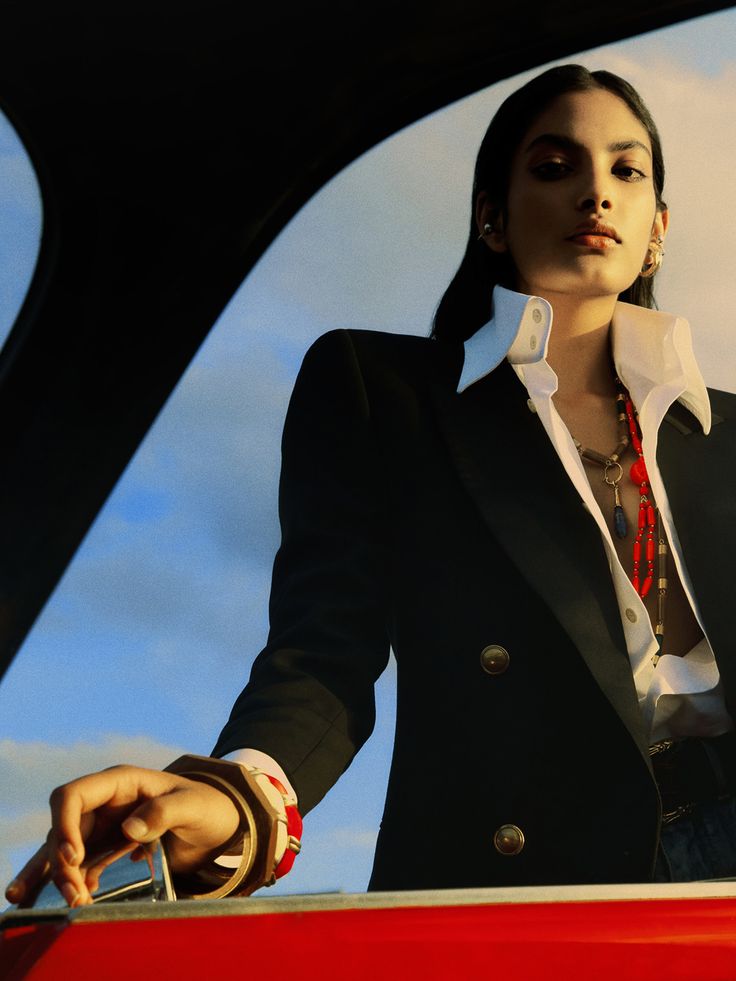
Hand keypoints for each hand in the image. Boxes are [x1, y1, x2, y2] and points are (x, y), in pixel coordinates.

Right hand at [4, 763, 240, 907]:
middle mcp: (103, 803)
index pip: (73, 795)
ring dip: (57, 876)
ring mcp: (101, 827)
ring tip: (56, 903)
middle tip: (75, 895)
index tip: (73, 857)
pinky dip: (68, 883)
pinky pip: (76, 866)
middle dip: (61, 862)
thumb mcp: (193, 805)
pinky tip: (67, 902)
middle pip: (63, 828)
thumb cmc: (206, 806)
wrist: (216, 825)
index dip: (64, 824)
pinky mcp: (104, 850)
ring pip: (62, 850)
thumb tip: (130, 828)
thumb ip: (166, 811)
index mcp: (119, 782)